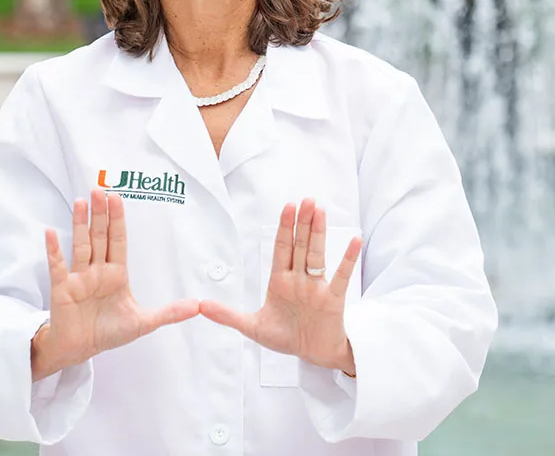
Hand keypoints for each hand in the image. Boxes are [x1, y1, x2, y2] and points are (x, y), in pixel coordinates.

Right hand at [31, 189, 199, 379]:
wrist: (79, 350)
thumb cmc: (107, 332)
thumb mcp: (143, 323)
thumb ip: (169, 312)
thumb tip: (198, 305)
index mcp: (115, 273)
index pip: (118, 240)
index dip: (117, 220)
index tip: (117, 198)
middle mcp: (96, 270)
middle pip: (99, 236)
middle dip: (101, 214)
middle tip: (100, 190)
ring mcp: (78, 277)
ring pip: (80, 245)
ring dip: (80, 224)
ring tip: (80, 202)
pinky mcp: (62, 288)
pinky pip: (58, 266)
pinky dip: (54, 250)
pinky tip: (51, 233)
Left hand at [200, 199, 362, 373]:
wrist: (313, 355)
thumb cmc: (286, 337)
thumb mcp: (252, 327)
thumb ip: (228, 315)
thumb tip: (201, 305)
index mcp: (281, 281)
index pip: (282, 249)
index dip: (284, 228)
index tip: (287, 207)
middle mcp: (300, 279)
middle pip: (300, 245)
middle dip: (302, 223)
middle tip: (306, 200)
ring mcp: (317, 287)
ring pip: (317, 254)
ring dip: (318, 233)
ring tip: (320, 211)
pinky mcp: (333, 299)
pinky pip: (341, 276)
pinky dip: (347, 259)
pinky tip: (353, 241)